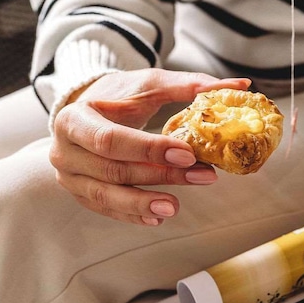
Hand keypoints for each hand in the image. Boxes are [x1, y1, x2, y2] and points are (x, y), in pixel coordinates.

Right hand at [50, 69, 250, 224]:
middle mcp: (64, 151)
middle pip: (115, 170)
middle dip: (160, 175)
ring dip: (144, 203)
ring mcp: (69, 177)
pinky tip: (157, 217)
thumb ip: (189, 85)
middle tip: (202, 176)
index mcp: (73, 119)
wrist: (85, 110)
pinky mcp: (80, 194)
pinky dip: (132, 215)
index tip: (188, 153)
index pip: (111, 139)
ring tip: (176, 205)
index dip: (150, 149)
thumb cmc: (118, 96)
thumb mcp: (148, 85)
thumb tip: (239, 85)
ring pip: (108, 196)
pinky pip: (106, 210)